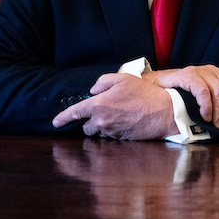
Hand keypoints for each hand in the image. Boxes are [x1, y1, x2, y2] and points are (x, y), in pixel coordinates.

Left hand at [50, 73, 176, 139]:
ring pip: (99, 132)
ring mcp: (111, 133)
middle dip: (90, 121)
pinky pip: (111, 137)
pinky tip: (125, 121)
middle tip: (104, 111)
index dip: (63, 118)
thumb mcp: (122, 78)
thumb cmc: (143, 93)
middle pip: (86, 128)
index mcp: (98, 105)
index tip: (55, 123)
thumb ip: (102, 81)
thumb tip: (93, 90)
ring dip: (103, 126)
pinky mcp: (120, 140)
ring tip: (119, 115)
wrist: (163, 112)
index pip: (74, 113)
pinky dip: (114, 130)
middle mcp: (102, 122)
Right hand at [143, 65, 218, 129]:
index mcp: (218, 74)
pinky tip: (204, 115)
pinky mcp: (188, 75)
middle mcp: (212, 70)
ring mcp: (200, 71)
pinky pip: (204, 91)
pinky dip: (207, 105)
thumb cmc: (180, 95)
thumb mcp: (202, 96)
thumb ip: (216, 100)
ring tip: (214, 123)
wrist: (154, 87)